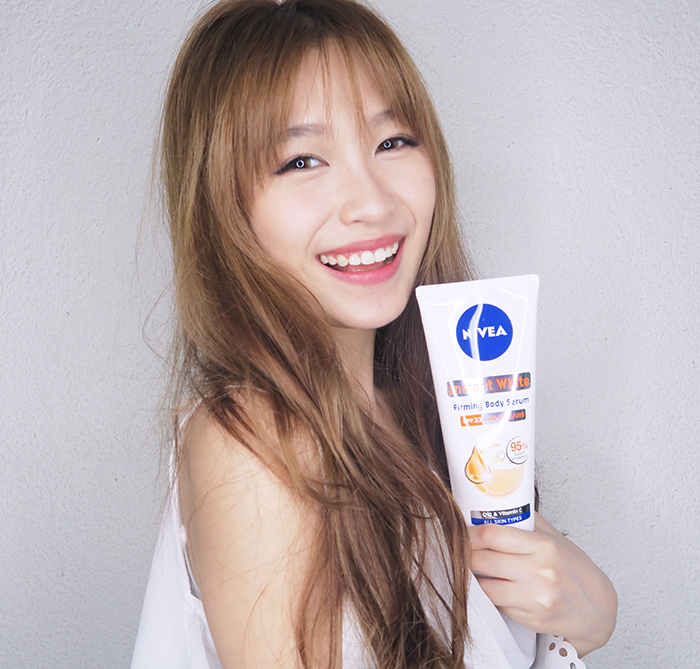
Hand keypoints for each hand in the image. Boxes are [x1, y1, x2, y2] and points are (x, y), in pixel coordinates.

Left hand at [469, 513, 616, 656]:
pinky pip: (497, 605)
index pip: (493, 535)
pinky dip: (490, 596)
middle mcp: (539, 572)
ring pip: (485, 587)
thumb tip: (500, 505)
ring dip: (474, 578)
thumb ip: (528, 521)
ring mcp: (534, 598)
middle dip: (466, 554)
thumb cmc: (576, 570)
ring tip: (473, 569)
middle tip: (460, 550)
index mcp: (543, 546)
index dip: (470, 533)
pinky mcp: (530, 618)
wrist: (597, 609)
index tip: (462, 532)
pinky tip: (492, 586)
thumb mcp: (556, 539)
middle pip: (483, 560)